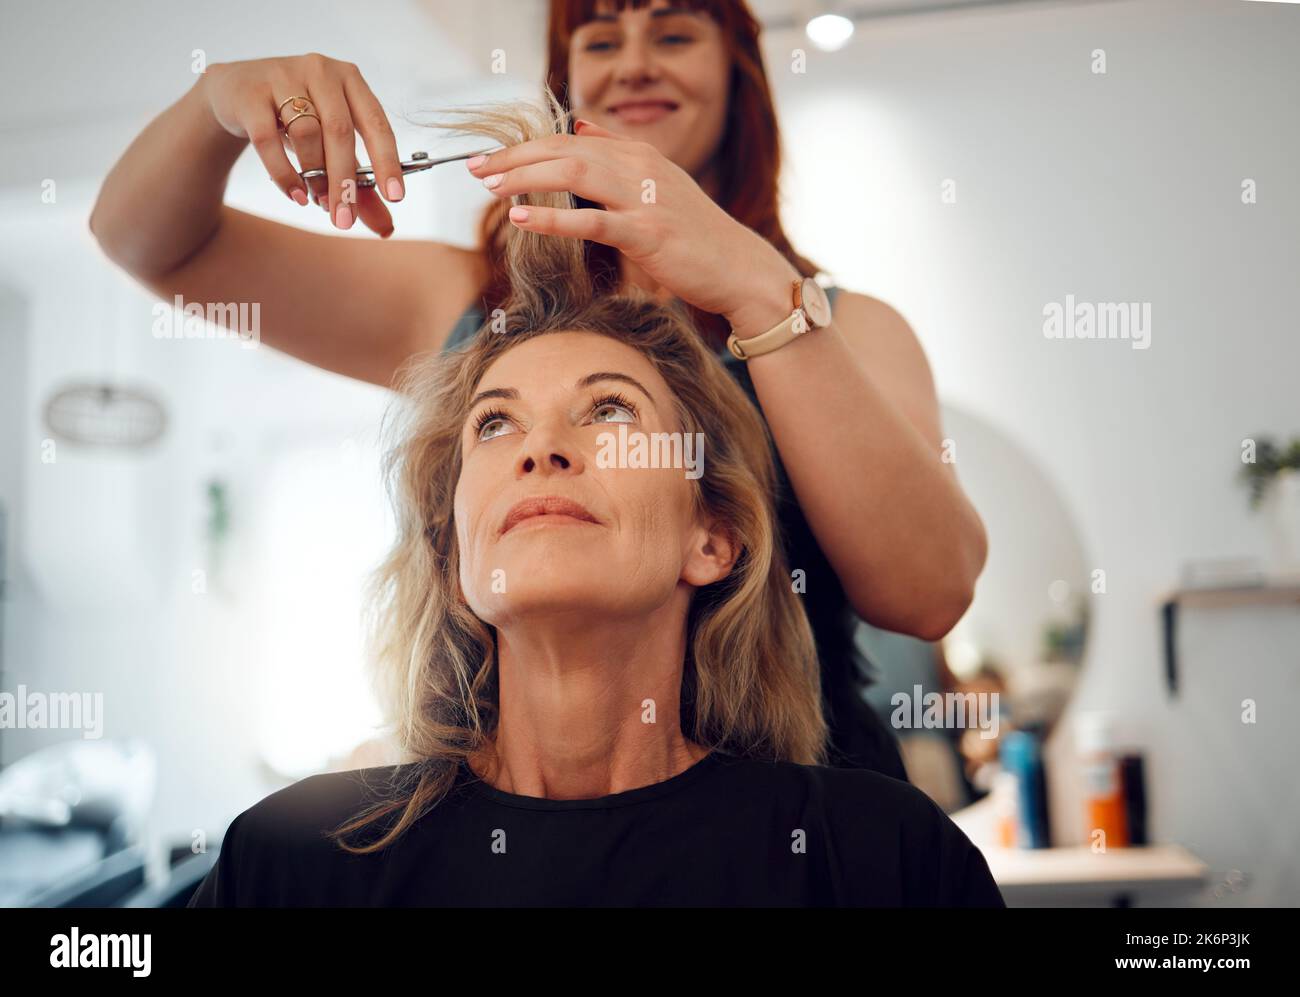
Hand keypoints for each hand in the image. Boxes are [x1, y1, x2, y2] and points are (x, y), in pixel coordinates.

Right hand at [202, 55, 401, 236]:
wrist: (235, 92)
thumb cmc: (295, 118)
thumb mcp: (331, 146)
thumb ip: (360, 185)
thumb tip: (386, 227)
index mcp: (350, 80)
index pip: (377, 122)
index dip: (388, 161)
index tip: (396, 197)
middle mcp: (320, 72)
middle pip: (340, 131)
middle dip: (345, 182)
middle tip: (345, 221)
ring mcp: (283, 77)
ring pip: (306, 133)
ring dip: (315, 176)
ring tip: (318, 201)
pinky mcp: (250, 94)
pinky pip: (268, 139)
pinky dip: (283, 172)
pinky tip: (295, 194)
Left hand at [466, 118, 799, 324]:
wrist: (739, 268)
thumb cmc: (696, 236)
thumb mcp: (659, 184)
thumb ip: (619, 156)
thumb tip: (581, 128)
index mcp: (640, 155)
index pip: (570, 141)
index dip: (525, 147)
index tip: (489, 158)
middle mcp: (641, 168)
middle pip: (564, 151)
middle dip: (515, 157)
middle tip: (474, 168)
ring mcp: (645, 199)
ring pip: (574, 174)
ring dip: (526, 178)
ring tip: (489, 186)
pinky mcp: (647, 233)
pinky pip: (592, 220)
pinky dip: (553, 217)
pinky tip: (522, 217)